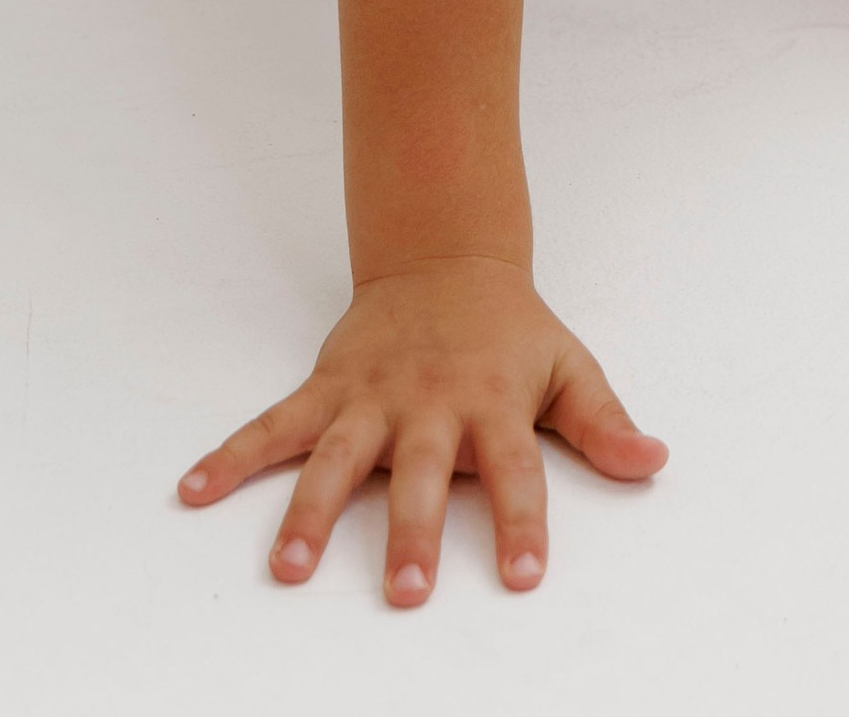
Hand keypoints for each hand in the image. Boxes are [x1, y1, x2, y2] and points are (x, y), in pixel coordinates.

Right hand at [177, 257, 666, 604]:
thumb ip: (603, 421)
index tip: (524, 576)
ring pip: (334, 457)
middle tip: (404, 592)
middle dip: (411, 532)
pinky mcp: (326, 387)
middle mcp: (428, 403)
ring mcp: (369, 395)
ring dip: (309, 513)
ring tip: (287, 568)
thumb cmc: (510, 329)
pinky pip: (271, 426)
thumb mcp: (567, 365)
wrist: (445, 256)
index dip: (521, 522)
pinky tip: (193, 491)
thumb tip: (655, 460)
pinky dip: (230, 457)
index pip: (518, 469)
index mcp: (491, 401)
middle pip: (420, 474)